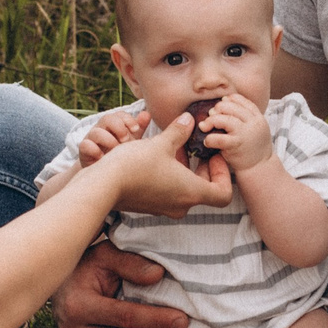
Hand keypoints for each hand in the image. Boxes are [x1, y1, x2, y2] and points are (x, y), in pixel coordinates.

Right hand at [77, 107, 149, 166]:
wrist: (103, 172)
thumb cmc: (119, 153)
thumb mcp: (131, 141)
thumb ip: (138, 128)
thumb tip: (147, 114)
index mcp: (114, 124)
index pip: (120, 115)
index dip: (128, 120)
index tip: (136, 130)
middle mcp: (102, 128)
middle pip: (107, 118)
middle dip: (118, 128)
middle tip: (126, 140)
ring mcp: (91, 138)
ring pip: (96, 132)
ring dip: (108, 140)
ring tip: (116, 151)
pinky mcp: (83, 150)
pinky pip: (85, 145)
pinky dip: (95, 150)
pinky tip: (103, 158)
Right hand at [98, 119, 230, 218]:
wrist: (103, 185)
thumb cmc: (135, 165)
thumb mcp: (161, 143)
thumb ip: (179, 131)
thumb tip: (189, 119)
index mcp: (192, 192)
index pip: (223, 193)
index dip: (224, 174)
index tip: (213, 157)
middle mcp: (181, 205)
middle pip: (205, 191)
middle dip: (203, 169)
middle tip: (195, 150)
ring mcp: (164, 208)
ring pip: (186, 191)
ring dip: (186, 171)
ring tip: (175, 150)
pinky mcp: (150, 207)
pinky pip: (170, 193)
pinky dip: (171, 177)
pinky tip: (159, 159)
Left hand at [202, 96, 272, 173]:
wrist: (260, 169)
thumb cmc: (252, 148)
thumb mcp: (254, 129)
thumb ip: (244, 117)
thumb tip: (223, 101)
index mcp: (258, 117)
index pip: (241, 100)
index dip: (228, 100)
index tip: (220, 106)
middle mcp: (253, 123)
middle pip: (230, 106)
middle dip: (217, 109)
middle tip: (210, 116)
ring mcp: (245, 133)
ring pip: (223, 119)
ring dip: (210, 121)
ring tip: (204, 127)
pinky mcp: (236, 145)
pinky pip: (218, 137)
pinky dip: (209, 139)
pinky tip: (207, 142)